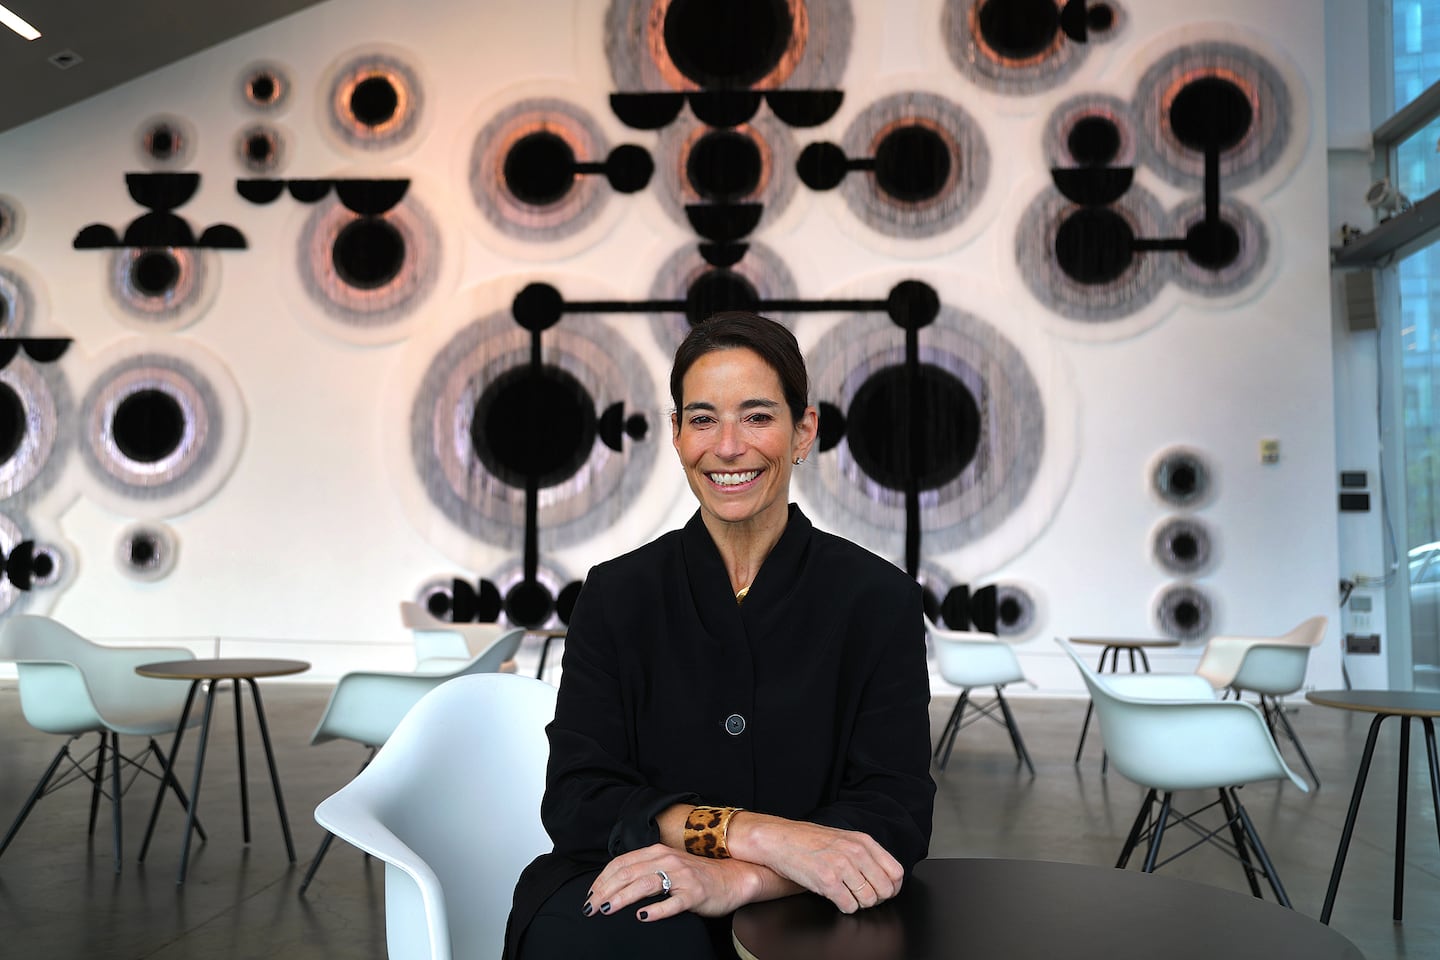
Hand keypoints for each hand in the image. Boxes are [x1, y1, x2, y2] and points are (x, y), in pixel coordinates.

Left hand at [583, 843, 764, 921]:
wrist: (732, 878)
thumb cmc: (696, 876)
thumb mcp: (668, 865)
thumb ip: (645, 869)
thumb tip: (614, 883)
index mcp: (657, 852)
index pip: (622, 863)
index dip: (602, 879)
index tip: (589, 895)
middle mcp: (667, 860)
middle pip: (628, 873)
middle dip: (605, 890)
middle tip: (590, 907)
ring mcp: (681, 877)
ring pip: (645, 885)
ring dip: (622, 898)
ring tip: (606, 909)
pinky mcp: (694, 894)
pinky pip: (672, 903)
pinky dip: (655, 910)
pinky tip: (642, 917)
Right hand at [727, 814, 903, 913]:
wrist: (780, 839)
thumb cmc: (809, 840)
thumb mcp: (844, 839)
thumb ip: (865, 854)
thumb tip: (886, 876)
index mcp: (863, 842)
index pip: (896, 872)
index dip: (892, 887)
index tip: (883, 891)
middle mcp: (855, 852)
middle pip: (885, 890)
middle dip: (875, 898)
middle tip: (862, 896)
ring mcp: (842, 866)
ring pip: (868, 900)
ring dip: (859, 903)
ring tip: (846, 895)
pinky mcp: (827, 881)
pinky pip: (849, 906)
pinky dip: (844, 907)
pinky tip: (835, 897)